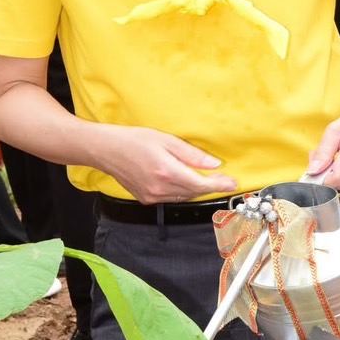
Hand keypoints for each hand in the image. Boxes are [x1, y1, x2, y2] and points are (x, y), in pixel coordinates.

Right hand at [98, 126, 237, 203]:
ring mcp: (152, 196)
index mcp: (166, 171)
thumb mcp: (166, 140)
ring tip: (206, 179)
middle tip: (224, 179)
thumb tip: (213, 164)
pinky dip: (181, 191)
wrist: (106, 150)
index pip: (200, 184)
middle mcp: (159, 188)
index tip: (232, 182)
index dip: (219, 185)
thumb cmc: (134, 140)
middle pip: (194, 192)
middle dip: (211, 186)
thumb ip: (191, 154)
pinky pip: (171, 198)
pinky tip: (184, 181)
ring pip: (183, 197)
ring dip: (196, 189)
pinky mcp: (146, 199)